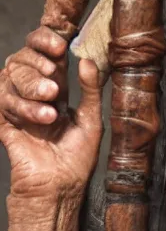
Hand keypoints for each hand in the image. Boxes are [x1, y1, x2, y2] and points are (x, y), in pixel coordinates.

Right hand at [0, 27, 102, 196]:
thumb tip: (86, 60)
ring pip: (9, 78)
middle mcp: (33, 95)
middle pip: (21, 60)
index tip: (59, 45)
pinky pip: (2, 102)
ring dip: (31, 88)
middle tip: (53, 77)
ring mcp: (16, 109)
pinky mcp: (4, 125)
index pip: (41, 53)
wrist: (60, 190)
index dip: (44, 41)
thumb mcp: (91, 119)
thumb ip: (90, 89)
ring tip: (52, 105)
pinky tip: (40, 118)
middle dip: (35, 63)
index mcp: (54, 88)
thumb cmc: (77, 159)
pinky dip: (20, 107)